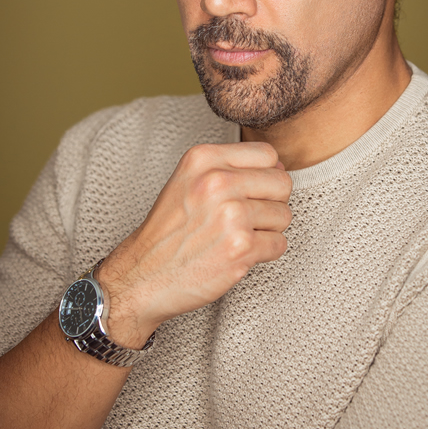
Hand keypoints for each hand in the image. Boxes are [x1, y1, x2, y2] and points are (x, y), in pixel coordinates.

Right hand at [97, 141, 291, 347]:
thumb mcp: (189, 179)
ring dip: (268, 229)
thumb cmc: (169, 229)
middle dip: (271, 202)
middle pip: (282, 182)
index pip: (267, 154)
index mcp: (204, 158)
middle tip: (246, 217)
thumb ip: (230, 166)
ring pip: (284, 214)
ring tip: (238, 235)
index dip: (265, 174)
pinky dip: (265, 252)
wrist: (143, 275)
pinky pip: (279, 243)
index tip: (250, 191)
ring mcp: (231, 215)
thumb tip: (280, 166)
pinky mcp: (240, 248)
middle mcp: (217, 181)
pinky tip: (238, 253)